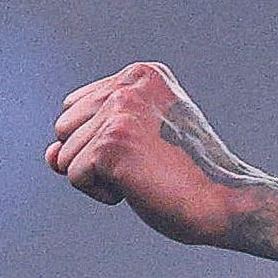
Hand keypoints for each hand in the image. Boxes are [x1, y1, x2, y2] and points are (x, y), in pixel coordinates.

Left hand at [48, 63, 263, 244]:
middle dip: (94, 157)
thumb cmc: (191, 179)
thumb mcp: (142, 141)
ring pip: (66, 155)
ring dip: (99, 177)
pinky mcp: (111, 143)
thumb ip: (91, 136)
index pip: (79, 107)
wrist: (227, 203)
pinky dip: (101, 193)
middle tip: (147, 166)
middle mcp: (128, 84)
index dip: (103, 141)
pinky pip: (73, 175)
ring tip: (146, 176)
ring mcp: (120, 111)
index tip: (150, 151)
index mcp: (143, 74)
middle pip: (66, 128)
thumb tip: (49, 155)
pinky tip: (138, 188)